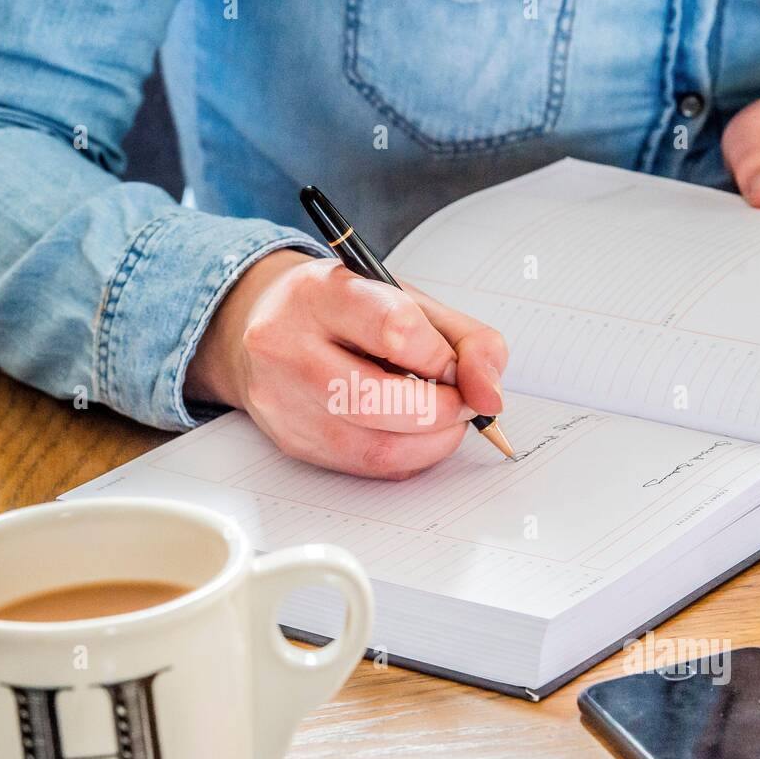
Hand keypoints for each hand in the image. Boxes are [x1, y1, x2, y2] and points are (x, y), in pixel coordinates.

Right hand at [186, 250, 507, 478]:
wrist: (269, 325)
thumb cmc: (346, 310)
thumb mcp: (408, 301)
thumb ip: (467, 341)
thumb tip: (490, 396)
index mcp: (320, 292)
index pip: (394, 329)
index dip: (441, 358)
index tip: (453, 365)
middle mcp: (287, 344)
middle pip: (380, 399)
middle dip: (442, 409)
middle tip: (462, 403)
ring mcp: (281, 397)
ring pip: (373, 444)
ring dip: (430, 442)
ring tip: (444, 421)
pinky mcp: (288, 439)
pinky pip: (363, 466)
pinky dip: (405, 457)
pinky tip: (413, 437)